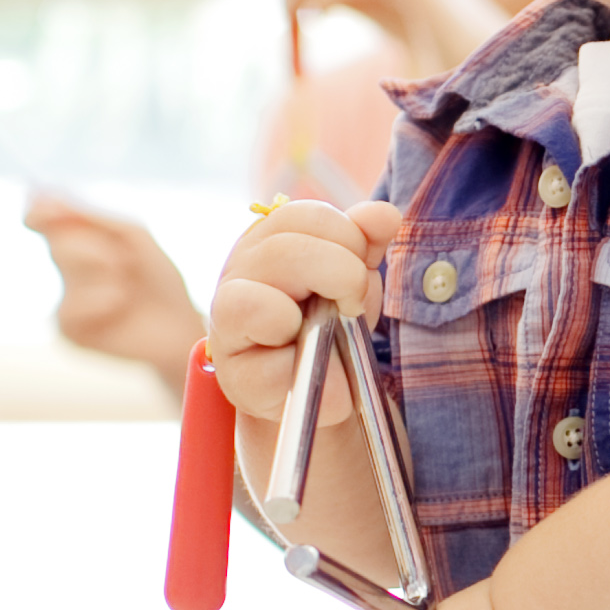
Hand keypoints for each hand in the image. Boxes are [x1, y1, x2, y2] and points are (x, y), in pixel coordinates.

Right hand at [25, 197, 201, 385]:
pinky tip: (119, 310)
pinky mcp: (67, 329)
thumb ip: (90, 216)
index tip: (46, 210)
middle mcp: (65, 268)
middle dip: (98, 248)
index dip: (39, 212)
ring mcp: (64, 298)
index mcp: (77, 240)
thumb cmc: (157, 277)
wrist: (180, 324)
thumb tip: (43, 195)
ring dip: (109, 275)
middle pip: (59, 244)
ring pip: (69, 273)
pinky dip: (103, 303)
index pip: (41, 219)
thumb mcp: (132, 236)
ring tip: (129, 288)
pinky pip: (70, 307)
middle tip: (129, 263)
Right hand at [205, 197, 405, 426]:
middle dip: (340, 271)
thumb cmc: (329, 332)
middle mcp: (241, 266)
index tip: (362, 269)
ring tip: (327, 330)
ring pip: (264, 276)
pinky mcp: (228, 356)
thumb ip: (366, 243)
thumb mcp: (355, 282)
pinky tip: (299, 357)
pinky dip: (290, 343)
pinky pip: (258, 322)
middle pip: (287, 243)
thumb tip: (383, 213)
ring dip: (316, 304)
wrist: (318, 396)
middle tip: (352, 305)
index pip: (306, 214)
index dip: (347, 237)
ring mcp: (227, 308)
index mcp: (272, 240)